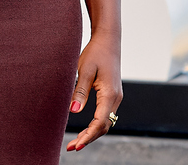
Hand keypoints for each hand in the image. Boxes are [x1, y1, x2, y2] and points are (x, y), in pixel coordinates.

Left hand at [66, 32, 122, 151]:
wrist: (108, 40)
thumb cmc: (95, 52)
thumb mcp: (84, 69)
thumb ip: (80, 91)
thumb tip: (73, 111)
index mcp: (109, 93)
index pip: (99, 123)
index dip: (88, 136)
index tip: (76, 146)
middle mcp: (116, 98)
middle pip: (104, 127)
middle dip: (88, 138)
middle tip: (71, 147)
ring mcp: (116, 97)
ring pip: (106, 123)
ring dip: (92, 134)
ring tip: (76, 142)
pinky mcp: (113, 95)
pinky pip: (106, 115)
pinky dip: (96, 125)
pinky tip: (85, 129)